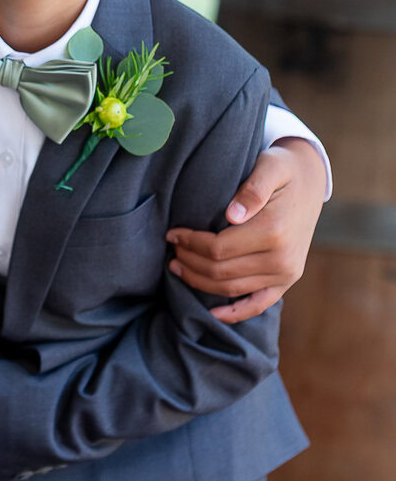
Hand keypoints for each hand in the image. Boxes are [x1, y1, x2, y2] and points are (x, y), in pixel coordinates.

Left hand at [167, 138, 323, 322]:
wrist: (310, 181)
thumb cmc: (283, 169)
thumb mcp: (269, 166)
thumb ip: (252, 189)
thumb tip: (232, 214)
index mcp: (274, 231)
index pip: (218, 248)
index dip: (191, 244)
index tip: (172, 234)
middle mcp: (282, 259)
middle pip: (221, 272)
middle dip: (190, 263)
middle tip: (171, 250)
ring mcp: (287, 274)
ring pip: (232, 289)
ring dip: (201, 282)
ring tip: (178, 268)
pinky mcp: (287, 281)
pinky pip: (259, 304)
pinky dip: (235, 313)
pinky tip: (212, 314)